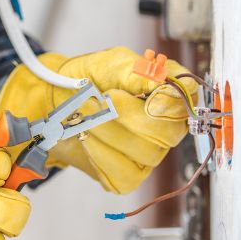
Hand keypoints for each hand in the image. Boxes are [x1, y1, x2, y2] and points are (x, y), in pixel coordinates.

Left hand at [0, 47, 197, 193]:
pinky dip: (99, 155)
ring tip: (85, 116)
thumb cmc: (87, 80)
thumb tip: (159, 80)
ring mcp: (148, 154)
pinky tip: (86, 139)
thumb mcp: (110, 63)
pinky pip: (123, 174)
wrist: (55, 102)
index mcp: (167, 95)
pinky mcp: (127, 176)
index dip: (165, 100)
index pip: (185, 102)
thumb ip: (135, 69)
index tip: (136, 91)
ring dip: (106, 132)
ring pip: (144, 153)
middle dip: (125, 116)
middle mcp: (165, 128)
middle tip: (98, 100)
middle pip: (166, 133)